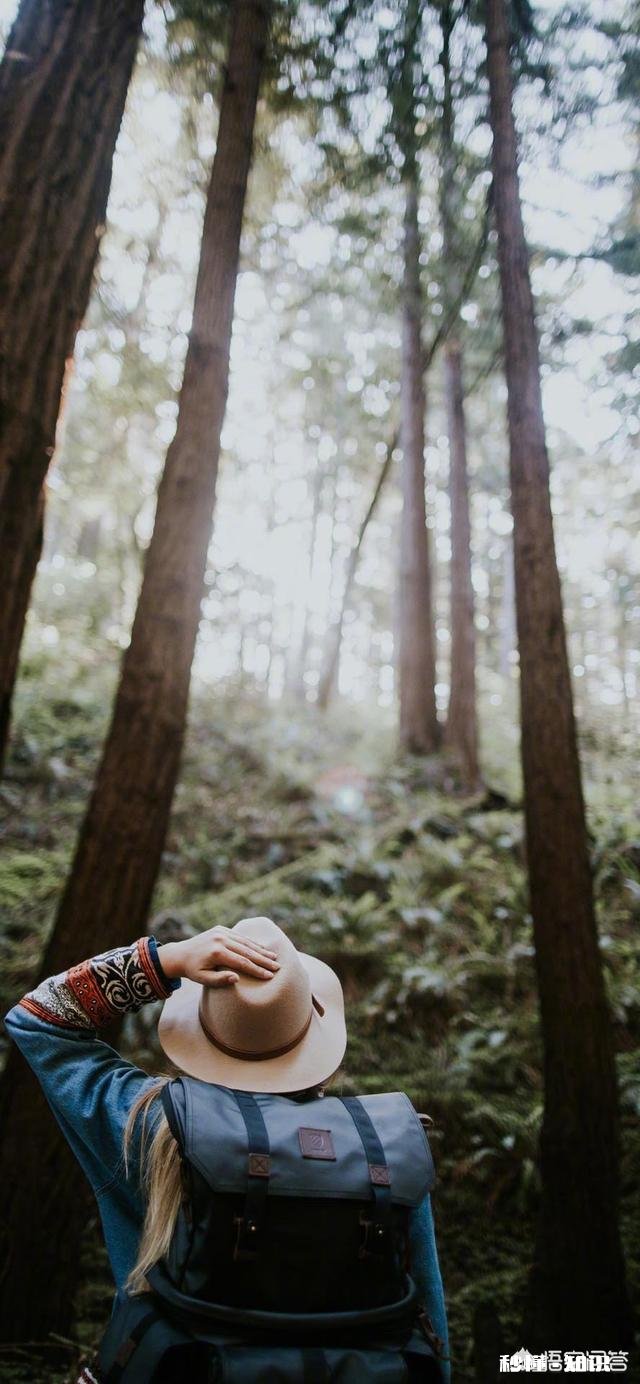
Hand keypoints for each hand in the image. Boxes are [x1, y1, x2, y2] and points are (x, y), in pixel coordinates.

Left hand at [159, 926, 279, 986]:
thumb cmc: (192, 971)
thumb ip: (219, 980)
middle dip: (264, 960)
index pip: (242, 962)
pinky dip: (251, 942)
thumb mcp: (202, 979)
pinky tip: (261, 948)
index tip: (269, 976)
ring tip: (274, 957)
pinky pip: (239, 936)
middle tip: (277, 967)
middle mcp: (220, 939)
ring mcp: (221, 932)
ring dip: (261, 950)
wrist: (180, 954)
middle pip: (247, 951)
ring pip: (245, 942)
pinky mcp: (221, 929)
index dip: (257, 970)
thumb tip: (237, 979)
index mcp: (217, 952)